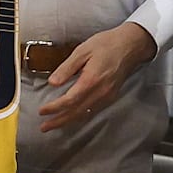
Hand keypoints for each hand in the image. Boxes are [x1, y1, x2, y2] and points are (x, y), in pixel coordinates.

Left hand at [37, 22, 157, 131]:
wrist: (131, 45)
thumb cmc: (105, 44)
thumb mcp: (82, 51)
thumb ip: (66, 68)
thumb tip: (52, 83)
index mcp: (91, 80)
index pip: (69, 100)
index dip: (55, 108)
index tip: (42, 111)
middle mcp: (101, 92)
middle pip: (77, 112)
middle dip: (59, 121)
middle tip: (44, 128)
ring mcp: (108, 96)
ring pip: (86, 114)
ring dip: (69, 121)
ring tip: (54, 126)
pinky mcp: (112, 96)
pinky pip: (94, 111)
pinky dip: (81, 117)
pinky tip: (73, 118)